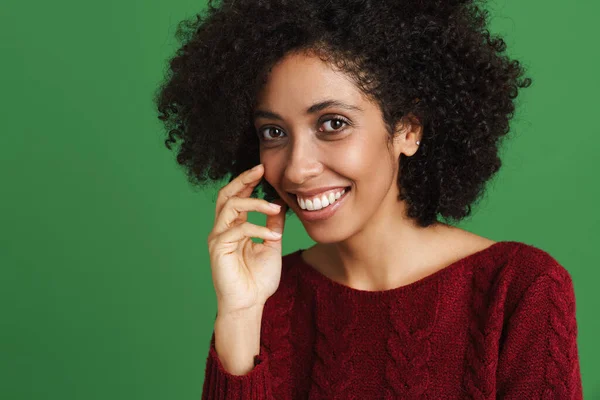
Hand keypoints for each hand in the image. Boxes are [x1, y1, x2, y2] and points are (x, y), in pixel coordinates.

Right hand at [207, 164, 286, 318]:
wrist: (250, 304)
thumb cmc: (258, 279)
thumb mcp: (271, 244)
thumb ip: (273, 224)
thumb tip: (279, 204)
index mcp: (234, 227)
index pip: (236, 197)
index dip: (247, 181)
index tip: (264, 170)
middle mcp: (222, 229)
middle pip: (226, 194)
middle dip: (242, 179)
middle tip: (260, 169)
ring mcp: (218, 238)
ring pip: (230, 206)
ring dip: (254, 203)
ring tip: (275, 208)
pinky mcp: (218, 249)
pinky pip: (237, 229)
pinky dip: (257, 228)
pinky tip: (272, 235)